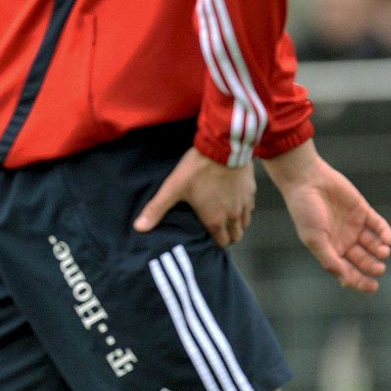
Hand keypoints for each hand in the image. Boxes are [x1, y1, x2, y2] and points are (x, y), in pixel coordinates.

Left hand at [134, 147, 254, 245]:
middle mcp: (233, 215)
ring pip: (245, 222)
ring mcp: (244, 203)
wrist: (223, 147)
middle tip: (218, 229)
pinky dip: (244, 207)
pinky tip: (235, 199)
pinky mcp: (251, 190)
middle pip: (236, 235)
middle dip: (229, 236)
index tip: (210, 238)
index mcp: (215, 219)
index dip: (217, 243)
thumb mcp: (173, 188)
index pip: (222, 243)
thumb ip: (156, 209)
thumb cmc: (197, 169)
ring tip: (226, 216)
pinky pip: (250, 206)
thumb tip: (139, 227)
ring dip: (237, 223)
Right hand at [262, 140, 390, 292]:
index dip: (360, 281)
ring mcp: (354, 226)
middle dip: (372, 266)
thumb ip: (329, 259)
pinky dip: (385, 234)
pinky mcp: (363, 211)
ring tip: (382, 252)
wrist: (307, 180)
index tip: (372, 286)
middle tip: (379, 268)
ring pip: (373, 245)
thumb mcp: (314, 238)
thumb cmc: (305, 210)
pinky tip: (386, 239)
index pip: (348, 271)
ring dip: (380, 251)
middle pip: (363, 260)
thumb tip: (345, 280)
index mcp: (330, 249)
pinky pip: (379, 226)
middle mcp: (343, 240)